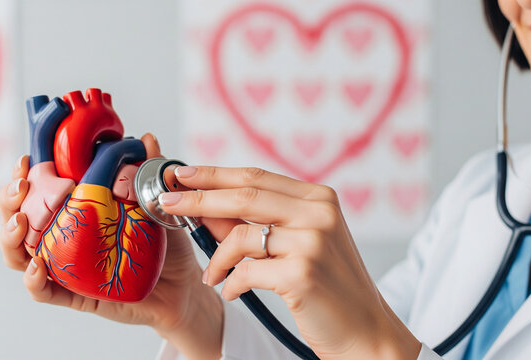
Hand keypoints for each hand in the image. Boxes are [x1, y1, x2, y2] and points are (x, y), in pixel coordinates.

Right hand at [0, 134, 222, 359]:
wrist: (182, 282)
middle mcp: (64, 237)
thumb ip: (149, 170)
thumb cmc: (164, 240)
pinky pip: (45, 292)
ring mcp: (67, 266)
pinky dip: (33, 281)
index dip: (25, 174)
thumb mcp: (157, 202)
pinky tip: (37, 267)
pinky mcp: (76, 294)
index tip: (26, 159)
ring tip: (20, 221)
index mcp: (77, 211)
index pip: (38, 191)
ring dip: (11, 237)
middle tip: (21, 186)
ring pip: (20, 255)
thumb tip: (146, 138)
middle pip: (20, 219)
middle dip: (10, 200)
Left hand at [160, 166, 421, 359]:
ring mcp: (313, 242)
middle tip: (166, 202)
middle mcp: (318, 213)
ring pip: (241, 236)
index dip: (214, 174)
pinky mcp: (303, 273)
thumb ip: (255, 224)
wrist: (365, 331)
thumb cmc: (328, 286)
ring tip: (212, 275)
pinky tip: (233, 292)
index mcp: (318, 198)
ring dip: (217, 258)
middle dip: (198, 198)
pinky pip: (246, 271)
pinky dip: (233, 283)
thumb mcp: (297, 244)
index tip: (180, 174)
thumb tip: (204, 207)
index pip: (256, 176)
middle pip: (244, 195)